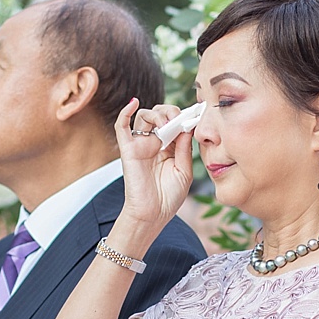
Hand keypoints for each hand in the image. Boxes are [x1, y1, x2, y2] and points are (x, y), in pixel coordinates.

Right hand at [113, 98, 195, 231]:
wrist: (153, 215)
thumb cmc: (168, 198)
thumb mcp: (184, 172)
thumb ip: (185, 149)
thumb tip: (187, 127)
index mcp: (169, 148)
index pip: (175, 123)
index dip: (184, 116)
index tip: (197, 113)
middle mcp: (154, 143)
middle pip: (160, 114)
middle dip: (171, 112)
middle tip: (180, 119)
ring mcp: (140, 145)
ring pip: (145, 116)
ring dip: (157, 114)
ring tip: (166, 124)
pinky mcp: (128, 149)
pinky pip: (121, 126)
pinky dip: (125, 111)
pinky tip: (134, 103)